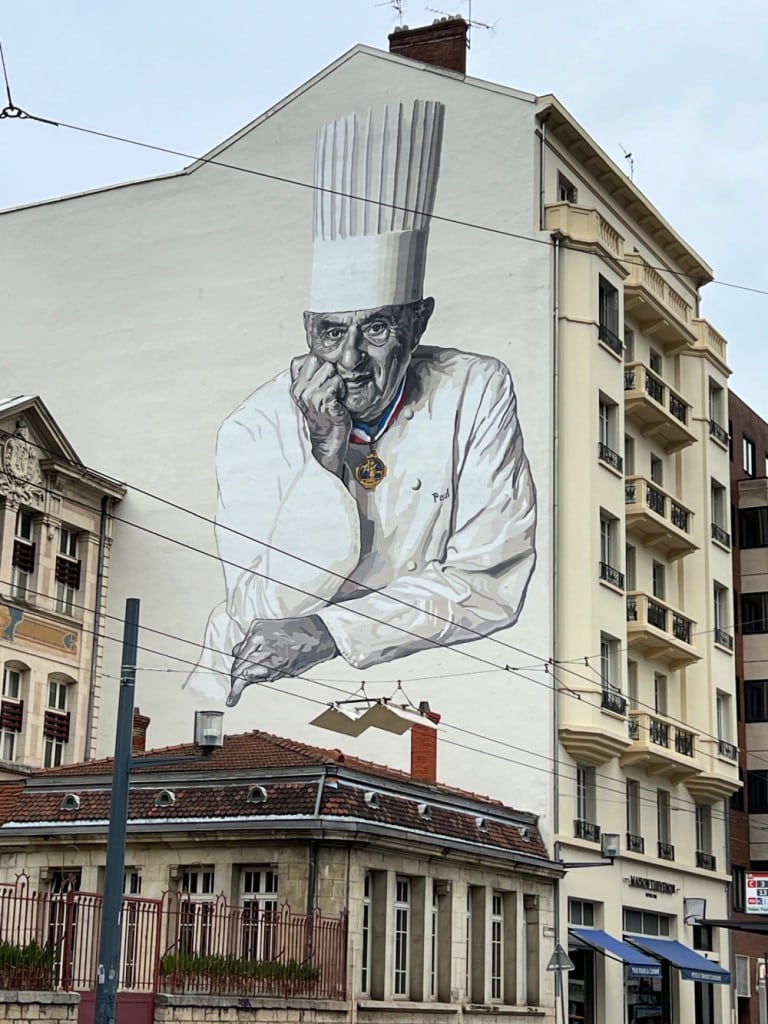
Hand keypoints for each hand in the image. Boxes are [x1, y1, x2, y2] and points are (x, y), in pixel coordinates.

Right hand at [228, 614, 337, 706]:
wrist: (315, 633)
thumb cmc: (305, 653)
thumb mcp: (284, 673)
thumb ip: (260, 677)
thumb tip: (242, 684)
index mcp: (269, 658)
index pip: (242, 676)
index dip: (235, 690)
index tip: (232, 699)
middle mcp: (260, 643)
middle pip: (237, 665)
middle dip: (237, 678)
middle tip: (239, 687)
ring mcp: (257, 631)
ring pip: (236, 653)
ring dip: (241, 662)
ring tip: (252, 667)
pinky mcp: (257, 624)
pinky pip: (244, 641)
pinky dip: (247, 649)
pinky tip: (258, 652)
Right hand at [290, 354, 350, 475]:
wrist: (328, 439)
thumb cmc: (324, 416)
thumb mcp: (310, 395)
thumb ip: (310, 377)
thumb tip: (318, 356)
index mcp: (296, 386)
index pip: (304, 359)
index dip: (318, 364)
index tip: (323, 378)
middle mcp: (300, 389)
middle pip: (317, 359)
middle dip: (329, 370)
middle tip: (332, 387)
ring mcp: (310, 396)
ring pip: (329, 369)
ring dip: (337, 380)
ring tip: (336, 394)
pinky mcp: (323, 401)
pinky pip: (336, 382)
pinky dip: (342, 390)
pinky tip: (339, 401)